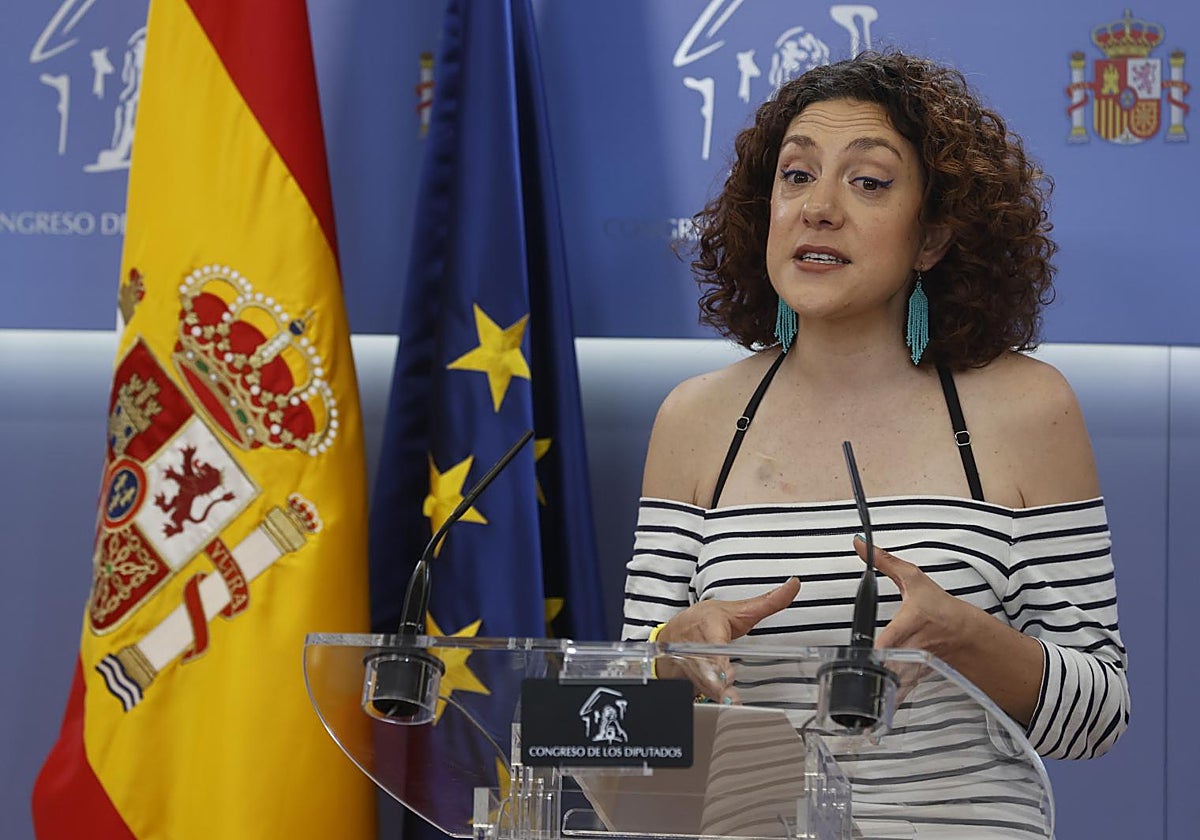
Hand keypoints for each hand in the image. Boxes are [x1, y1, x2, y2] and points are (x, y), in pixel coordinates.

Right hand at [655, 577, 799, 700]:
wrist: (673, 635)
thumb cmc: (705, 620)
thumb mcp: (737, 609)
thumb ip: (768, 601)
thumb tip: (794, 585)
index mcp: (710, 628)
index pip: (713, 643)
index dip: (718, 659)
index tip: (726, 671)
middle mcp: (699, 649)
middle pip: (708, 668)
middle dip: (718, 683)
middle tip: (731, 696)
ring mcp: (693, 667)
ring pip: (704, 684)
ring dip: (717, 695)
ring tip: (731, 705)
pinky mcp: (691, 680)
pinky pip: (702, 692)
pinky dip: (713, 701)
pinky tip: (725, 711)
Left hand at [852, 536, 1042, 723]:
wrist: (963, 632)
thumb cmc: (937, 606)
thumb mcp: (913, 579)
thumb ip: (884, 561)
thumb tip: (859, 543)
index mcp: (910, 624)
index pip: (892, 638)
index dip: (879, 650)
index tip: (866, 659)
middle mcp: (912, 649)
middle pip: (889, 669)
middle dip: (872, 683)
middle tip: (849, 698)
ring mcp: (914, 667)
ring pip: (894, 689)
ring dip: (877, 703)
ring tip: (857, 721)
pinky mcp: (913, 679)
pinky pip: (898, 697)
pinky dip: (886, 710)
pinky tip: (872, 727)